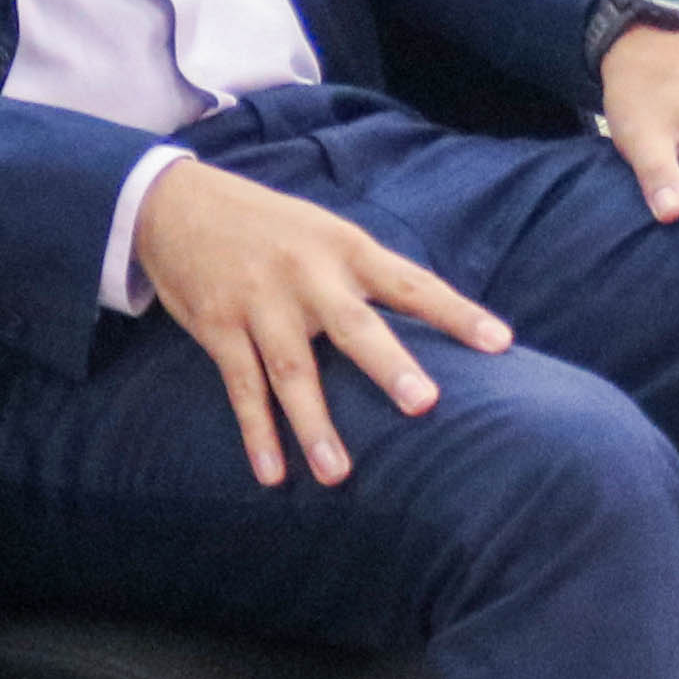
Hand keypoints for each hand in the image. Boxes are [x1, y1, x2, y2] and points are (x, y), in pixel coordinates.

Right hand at [125, 157, 514, 487]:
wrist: (178, 204)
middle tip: (424, 404)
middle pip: (354, 326)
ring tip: (338, 475)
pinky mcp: (218, 326)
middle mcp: (308, 275)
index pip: (412, 284)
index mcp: (347, 249)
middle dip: (389, 366)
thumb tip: (431, 324)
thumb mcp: (326, 234)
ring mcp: (260, 302)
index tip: (500, 343)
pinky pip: (242, 387)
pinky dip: (257, 433)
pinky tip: (273, 474)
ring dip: (315, 425)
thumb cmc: (270, 229)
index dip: (457, 313)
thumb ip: (369, 277)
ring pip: (292, 369)